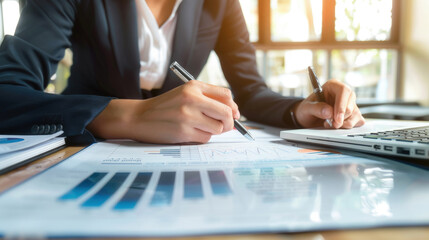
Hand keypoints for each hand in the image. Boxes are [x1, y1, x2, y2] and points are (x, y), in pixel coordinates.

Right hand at [87, 80, 239, 143]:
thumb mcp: (184, 94)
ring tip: (201, 128)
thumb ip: (208, 100)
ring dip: (214, 131)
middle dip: (230, 122)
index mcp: (193, 86)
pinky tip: (191, 133)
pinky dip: (202, 137)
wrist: (139, 117)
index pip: (225, 95)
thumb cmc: (165, 107)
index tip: (233, 114)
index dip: (233, 107)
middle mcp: (192, 98)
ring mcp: (187, 116)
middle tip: (225, 127)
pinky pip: (205, 138)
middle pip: (226, 112)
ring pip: (218, 128)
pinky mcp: (183, 131)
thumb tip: (234, 115)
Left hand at [293, 79, 364, 128]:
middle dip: (341, 118)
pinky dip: (348, 126)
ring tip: (330, 124)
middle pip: (350, 105)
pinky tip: (338, 126)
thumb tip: (329, 112)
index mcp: (333, 86)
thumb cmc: (307, 110)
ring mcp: (351, 104)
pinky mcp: (354, 114)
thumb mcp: (306, 108)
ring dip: (343, 123)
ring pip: (355, 114)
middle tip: (330, 124)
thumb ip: (316, 108)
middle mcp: (344, 93)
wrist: (308, 118)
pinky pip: (358, 121)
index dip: (341, 105)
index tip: (336, 118)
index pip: (343, 91)